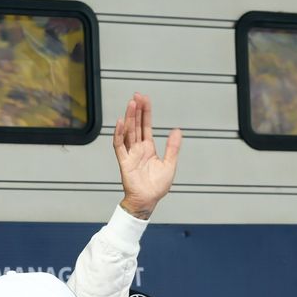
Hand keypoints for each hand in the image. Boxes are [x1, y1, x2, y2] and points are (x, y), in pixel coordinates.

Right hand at [114, 92, 181, 219]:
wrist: (148, 200)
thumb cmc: (157, 186)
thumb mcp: (170, 164)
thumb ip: (173, 147)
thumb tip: (177, 130)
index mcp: (148, 148)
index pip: (146, 126)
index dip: (145, 112)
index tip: (144, 99)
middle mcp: (138, 149)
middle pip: (136, 125)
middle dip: (136, 110)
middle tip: (137, 96)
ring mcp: (130, 154)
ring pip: (128, 132)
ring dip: (129, 118)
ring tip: (131, 104)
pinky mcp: (124, 162)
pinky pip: (119, 146)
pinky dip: (119, 134)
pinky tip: (121, 123)